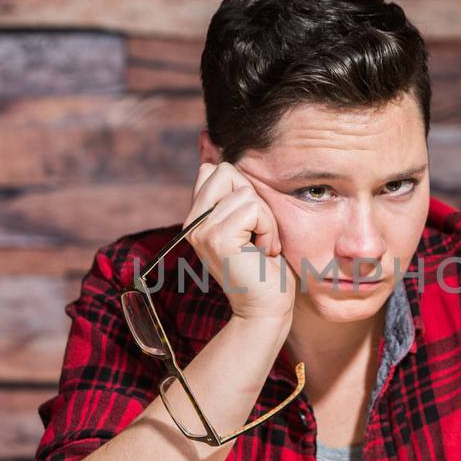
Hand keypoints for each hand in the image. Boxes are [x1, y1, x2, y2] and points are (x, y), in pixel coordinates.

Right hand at [185, 162, 294, 323]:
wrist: (267, 308)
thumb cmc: (265, 268)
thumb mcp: (249, 223)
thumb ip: (234, 195)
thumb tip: (215, 152)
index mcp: (197, 217)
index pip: (214, 169)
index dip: (243, 189)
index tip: (250, 224)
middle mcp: (192, 222)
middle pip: (226, 171)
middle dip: (254, 199)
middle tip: (257, 233)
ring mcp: (200, 229)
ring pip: (244, 191)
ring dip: (265, 218)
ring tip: (260, 246)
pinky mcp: (216, 238)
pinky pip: (253, 208)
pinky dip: (268, 228)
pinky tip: (263, 252)